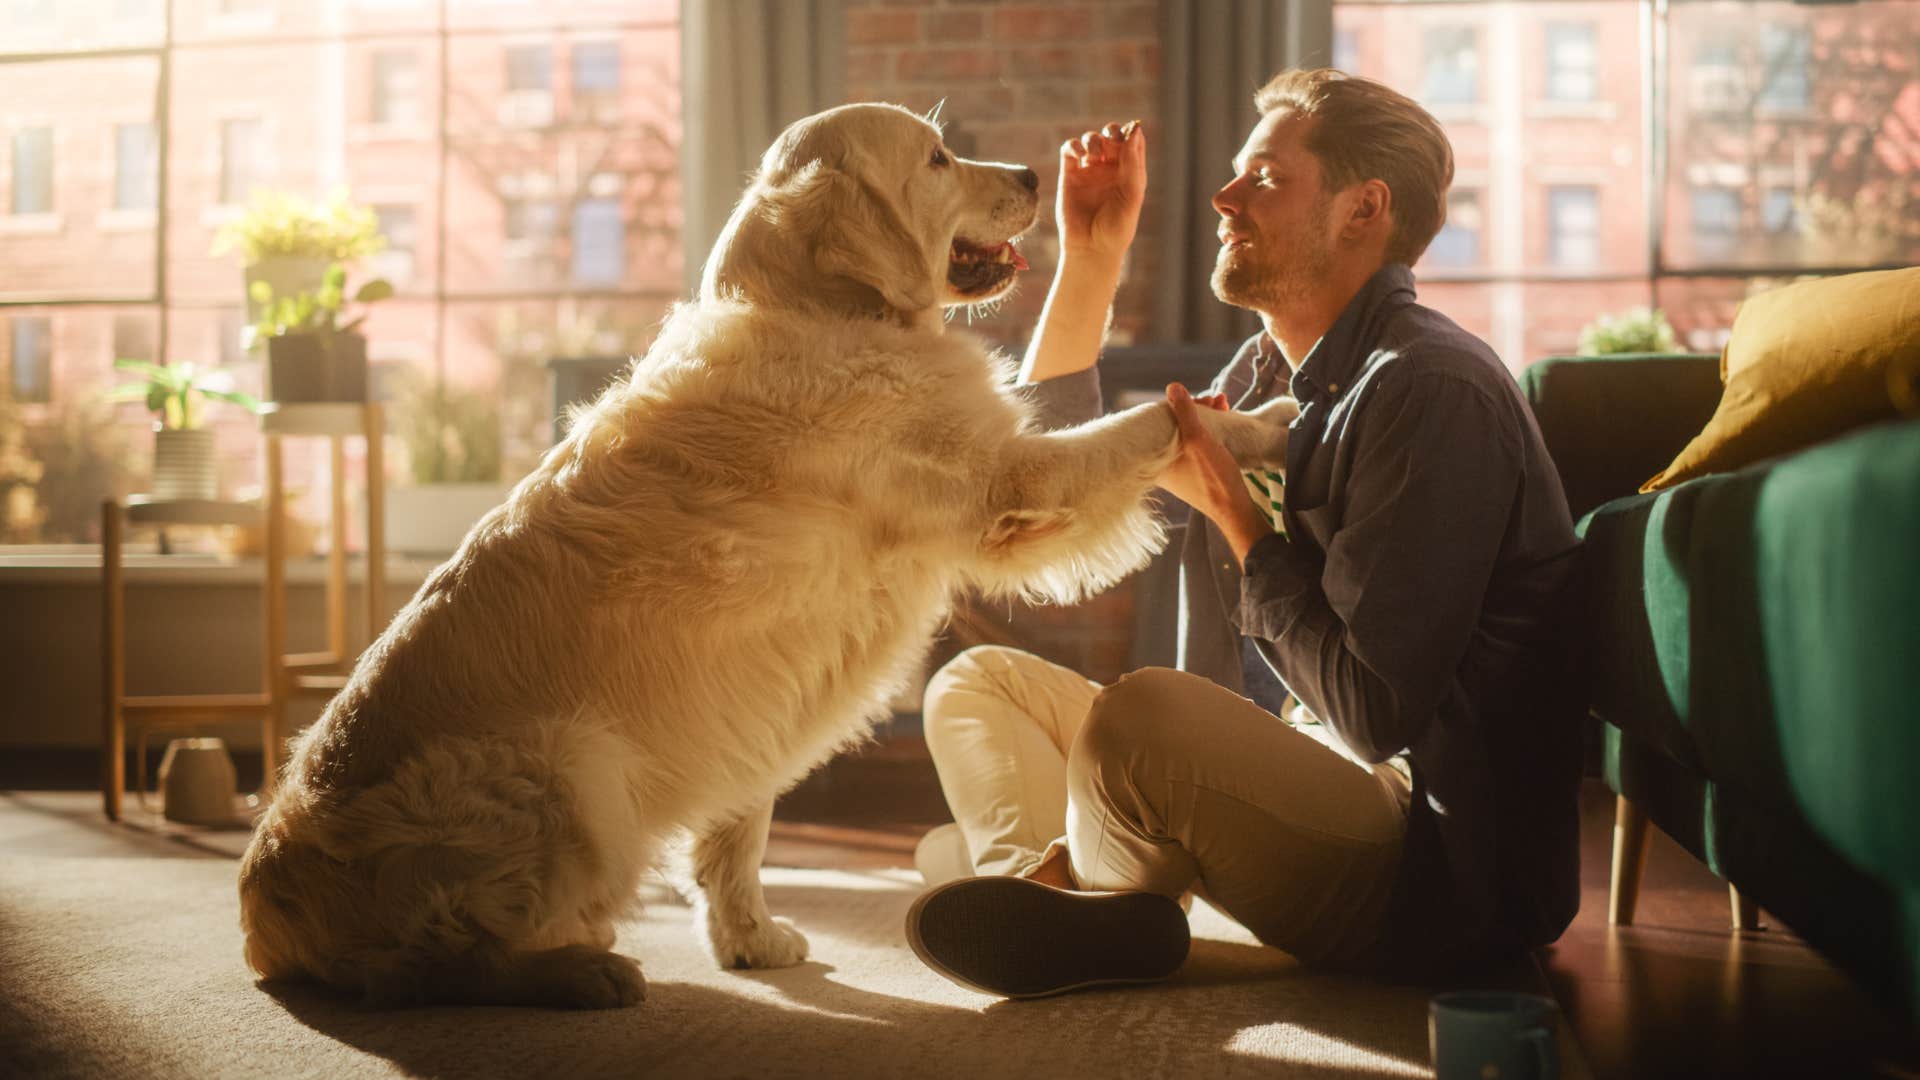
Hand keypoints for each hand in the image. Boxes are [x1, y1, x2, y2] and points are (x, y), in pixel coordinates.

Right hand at [1057, 120, 1146, 265]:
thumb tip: (1135, 130)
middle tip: (1111, 141)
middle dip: (1111, 132)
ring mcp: (1089, 170)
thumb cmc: (1117, 228)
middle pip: (1112, 136)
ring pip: (1091, 140)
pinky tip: (1078, 154)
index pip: (1132, 142)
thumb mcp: (1131, 195)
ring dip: (1093, 139)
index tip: (1126, 137)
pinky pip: (1069, 150)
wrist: (1091, 248)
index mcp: (1130, 172)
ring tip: (1094, 155)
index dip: (1130, 133)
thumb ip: (1132, 163)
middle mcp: (1110, 169)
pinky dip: (1073, 145)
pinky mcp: (1069, 175)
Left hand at [1158, 383, 1272, 565]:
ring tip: (1222, 403)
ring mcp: (1178, 466)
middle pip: (1172, 425)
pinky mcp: (1192, 468)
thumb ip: (1185, 413)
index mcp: (1154, 459)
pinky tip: (1223, 415)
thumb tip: (1172, 387)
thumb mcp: (1199, 440)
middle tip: (1212, 399)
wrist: (1234, 508)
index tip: (1196, 398)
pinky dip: (1207, 428)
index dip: (1174, 405)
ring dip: (1204, 415)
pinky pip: (1195, 441)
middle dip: (1194, 407)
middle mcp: (1162, 464)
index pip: (1155, 422)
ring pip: (1186, 431)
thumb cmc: (1214, 477)